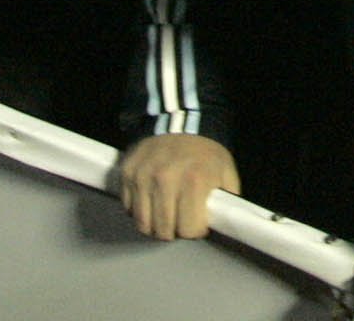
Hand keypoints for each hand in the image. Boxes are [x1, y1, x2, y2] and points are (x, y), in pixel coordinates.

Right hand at [119, 133, 240, 239]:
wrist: (181, 122)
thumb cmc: (205, 152)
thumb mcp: (226, 173)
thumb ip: (226, 201)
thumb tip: (223, 224)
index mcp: (194, 181)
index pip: (188, 229)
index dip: (195, 230)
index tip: (197, 224)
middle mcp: (165, 179)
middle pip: (163, 231)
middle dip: (174, 231)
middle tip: (180, 220)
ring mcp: (143, 176)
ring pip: (143, 223)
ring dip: (154, 224)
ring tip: (165, 213)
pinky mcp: (128, 173)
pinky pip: (128, 208)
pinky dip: (139, 210)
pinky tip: (151, 200)